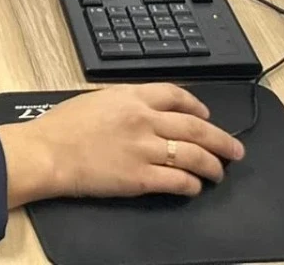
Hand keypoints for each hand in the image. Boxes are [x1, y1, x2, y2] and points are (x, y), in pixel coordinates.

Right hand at [0, 83, 243, 206]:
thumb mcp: (96, 99)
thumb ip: (124, 103)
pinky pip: (178, 180)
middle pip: (196, 128)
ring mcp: (145, 149)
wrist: (48, 151)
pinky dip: (192, 184)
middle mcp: (144, 119)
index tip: (205, 116)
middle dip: (221, 140)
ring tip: (219, 172)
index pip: (176, 95)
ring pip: (194, 155)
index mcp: (132, 96)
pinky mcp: (141, 178)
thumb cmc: (62, 126)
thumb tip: (144, 111)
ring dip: (213, 165)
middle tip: (235, 149)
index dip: (197, 107)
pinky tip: (195, 187)